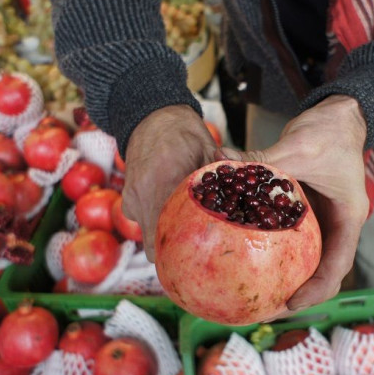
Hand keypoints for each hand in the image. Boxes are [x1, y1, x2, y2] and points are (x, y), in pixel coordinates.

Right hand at [122, 105, 216, 261]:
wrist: (151, 116)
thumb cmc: (183, 132)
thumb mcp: (207, 151)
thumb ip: (220, 176)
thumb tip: (246, 198)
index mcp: (164, 183)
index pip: (165, 234)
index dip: (178, 253)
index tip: (195, 258)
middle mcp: (143, 194)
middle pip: (152, 245)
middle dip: (171, 250)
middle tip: (192, 249)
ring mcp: (132, 197)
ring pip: (146, 233)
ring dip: (162, 232)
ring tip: (183, 225)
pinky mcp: (127, 196)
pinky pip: (139, 217)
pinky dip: (152, 217)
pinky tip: (169, 207)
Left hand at [220, 95, 368, 315]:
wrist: (340, 115)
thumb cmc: (330, 131)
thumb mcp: (299, 147)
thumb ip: (264, 160)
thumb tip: (221, 163)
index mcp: (347, 218)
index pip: (337, 267)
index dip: (315, 291)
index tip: (289, 303)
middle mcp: (335, 225)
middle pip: (319, 273)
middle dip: (295, 295)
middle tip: (261, 309)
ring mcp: (320, 220)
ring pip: (304, 260)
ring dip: (283, 278)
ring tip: (251, 294)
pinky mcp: (303, 211)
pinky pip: (289, 239)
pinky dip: (270, 251)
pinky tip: (242, 255)